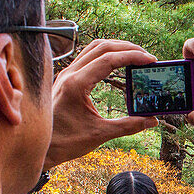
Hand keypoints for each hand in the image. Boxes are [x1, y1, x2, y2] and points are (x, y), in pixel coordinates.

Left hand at [44, 40, 156, 169]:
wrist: (40, 147)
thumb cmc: (65, 142)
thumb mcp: (100, 135)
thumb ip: (128, 126)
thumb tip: (152, 121)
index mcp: (76, 84)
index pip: (108, 60)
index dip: (132, 57)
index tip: (150, 60)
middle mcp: (70, 74)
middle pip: (102, 47)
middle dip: (127, 48)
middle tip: (147, 57)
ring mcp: (67, 74)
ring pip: (94, 48)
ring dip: (116, 48)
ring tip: (136, 56)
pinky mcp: (67, 78)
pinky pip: (88, 57)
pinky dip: (106, 55)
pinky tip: (118, 63)